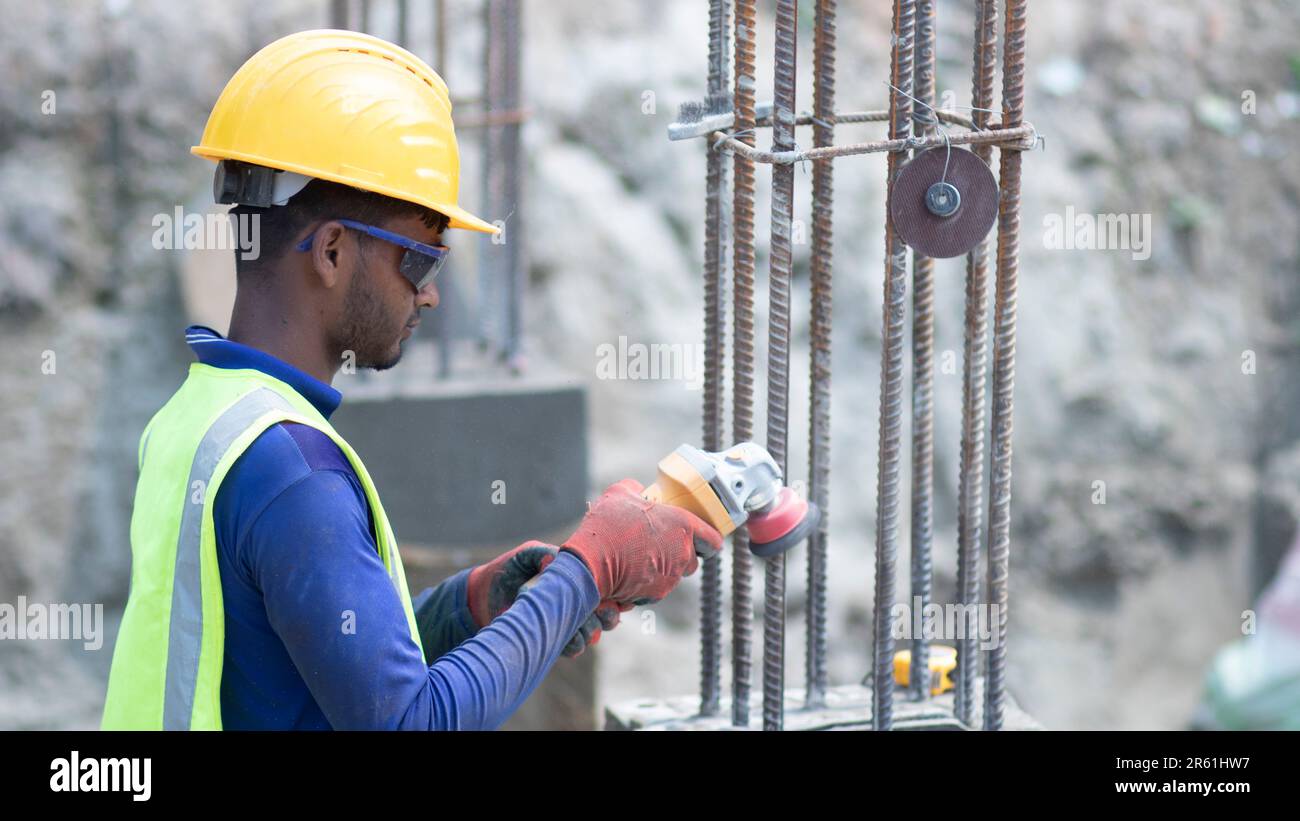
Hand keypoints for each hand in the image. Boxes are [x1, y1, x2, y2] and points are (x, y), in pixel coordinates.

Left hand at [467, 542, 629, 657]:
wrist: (485, 595)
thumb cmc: (510, 569)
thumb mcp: (527, 555)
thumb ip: (543, 553)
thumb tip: (556, 557)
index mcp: (578, 579)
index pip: (607, 587)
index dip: (618, 594)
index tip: (623, 597)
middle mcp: (577, 603)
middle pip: (607, 614)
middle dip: (609, 615)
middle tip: (603, 611)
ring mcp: (566, 623)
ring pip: (592, 633)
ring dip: (591, 631)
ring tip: (584, 628)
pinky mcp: (552, 639)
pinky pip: (572, 646)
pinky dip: (574, 644)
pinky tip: (570, 641)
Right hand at [560, 479, 723, 606]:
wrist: (590, 562)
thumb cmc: (608, 525)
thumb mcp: (620, 493)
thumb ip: (636, 490)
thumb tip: (638, 491)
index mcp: (683, 526)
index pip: (713, 541)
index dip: (708, 541)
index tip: (700, 540)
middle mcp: (682, 553)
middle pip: (693, 560)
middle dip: (680, 555)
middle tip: (660, 546)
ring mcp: (670, 577)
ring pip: (675, 576)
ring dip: (664, 569)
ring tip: (640, 558)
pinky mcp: (656, 594)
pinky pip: (657, 589)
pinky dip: (648, 583)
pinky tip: (630, 572)